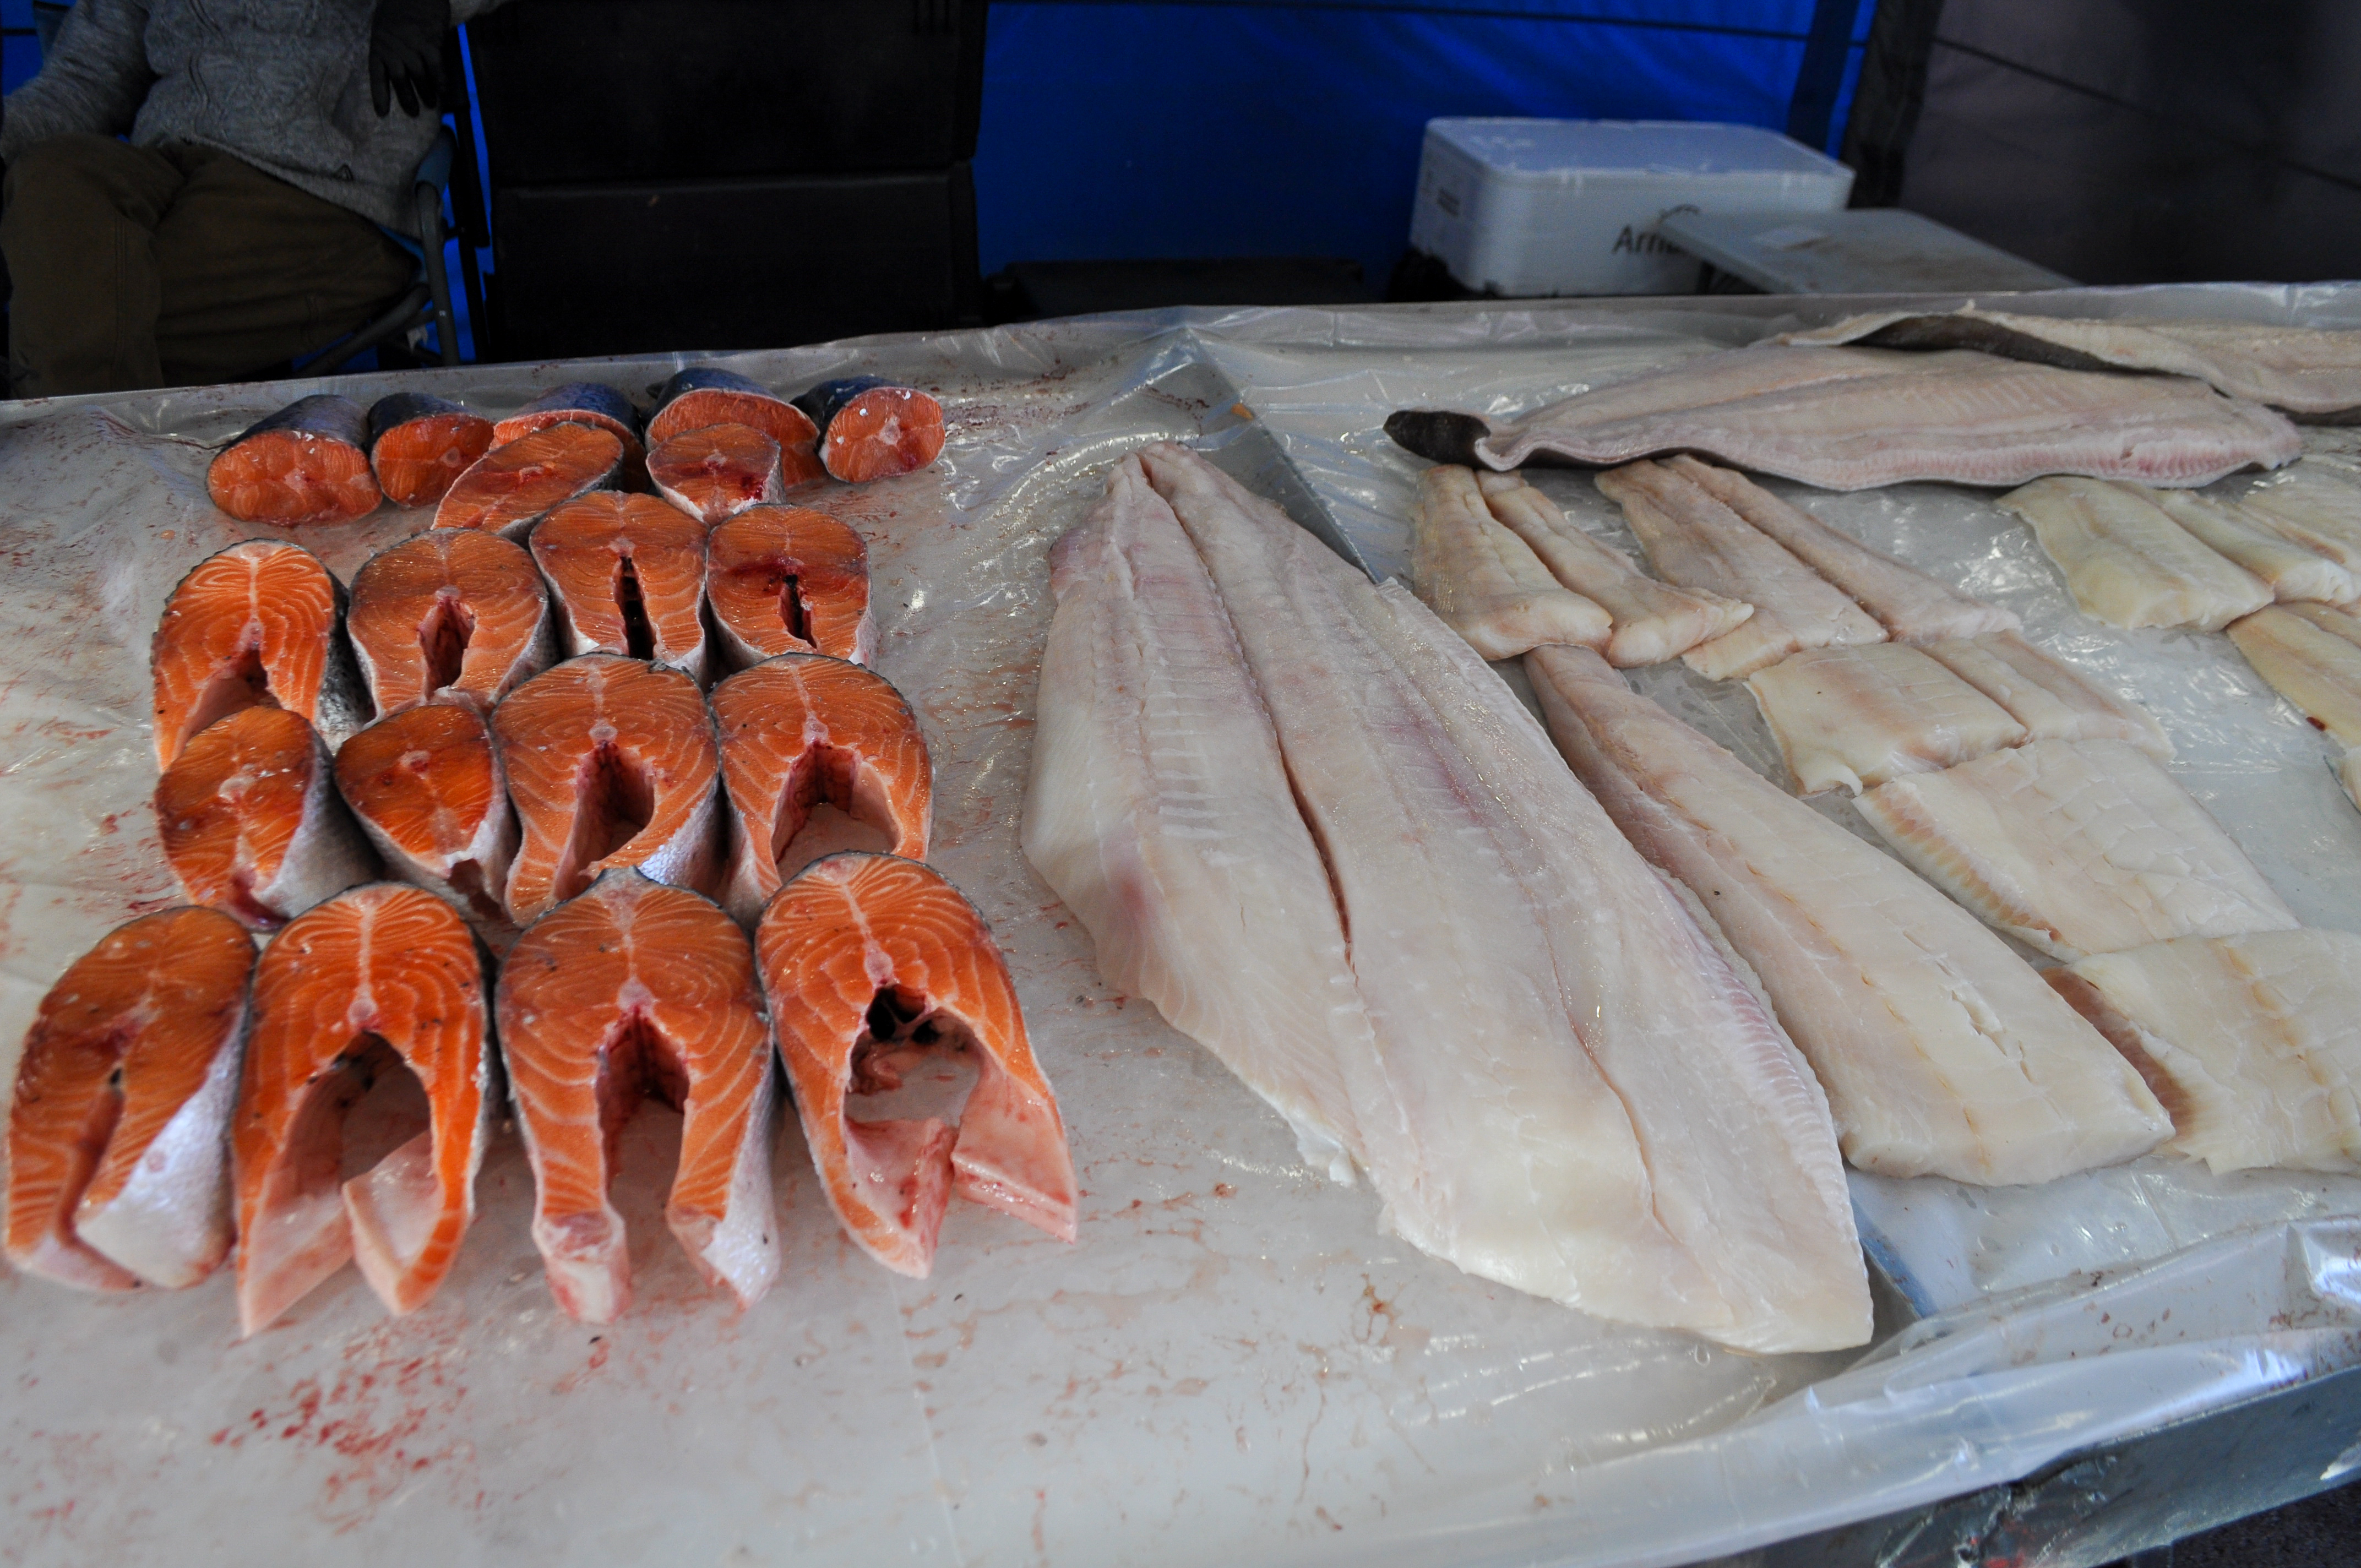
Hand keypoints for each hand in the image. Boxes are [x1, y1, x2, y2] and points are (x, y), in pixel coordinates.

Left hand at [368, 0, 447, 117]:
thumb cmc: (398, 7)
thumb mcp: (384, 26)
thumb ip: (389, 46)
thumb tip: (400, 67)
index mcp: (379, 45)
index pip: (377, 75)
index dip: (379, 95)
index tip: (382, 113)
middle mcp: (393, 49)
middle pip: (399, 80)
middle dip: (407, 99)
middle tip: (414, 113)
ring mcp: (412, 46)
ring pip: (419, 76)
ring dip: (426, 92)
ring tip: (431, 104)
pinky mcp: (430, 43)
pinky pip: (436, 67)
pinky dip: (441, 81)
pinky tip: (444, 91)